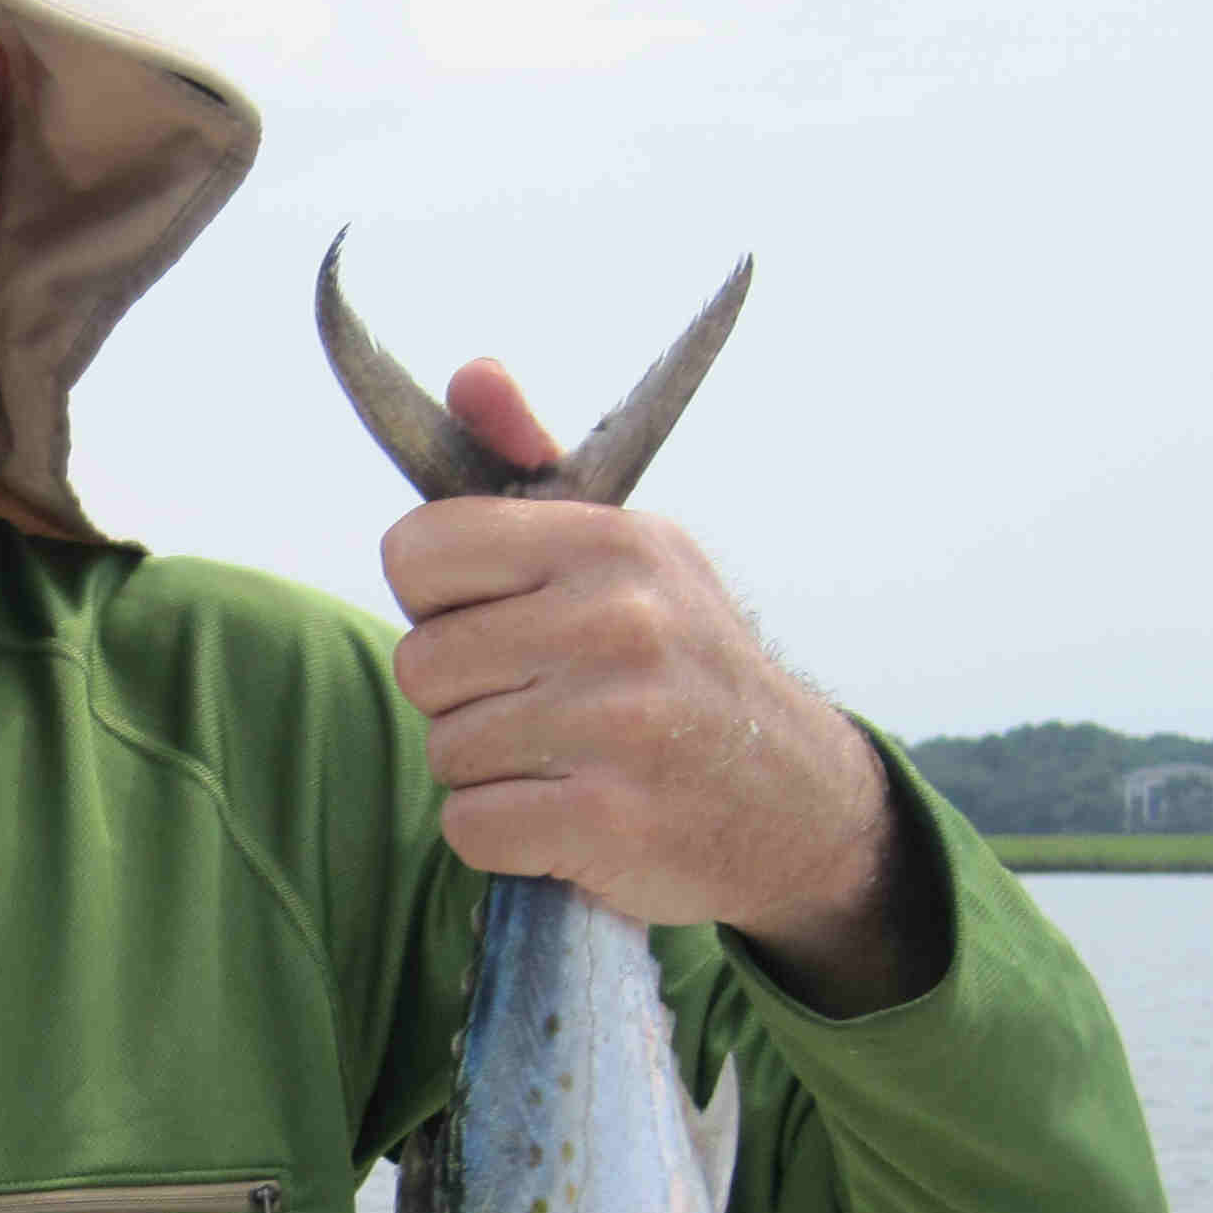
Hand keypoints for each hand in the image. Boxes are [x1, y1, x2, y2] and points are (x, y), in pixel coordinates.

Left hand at [382, 363, 939, 1014]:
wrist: (796, 800)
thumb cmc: (678, 666)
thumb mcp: (625, 552)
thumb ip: (528, 469)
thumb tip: (472, 373)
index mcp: (609, 541)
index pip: (416, 552)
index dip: (440, 602)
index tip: (501, 621)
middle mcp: (618, 619)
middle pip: (420, 665)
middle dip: (465, 699)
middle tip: (548, 704)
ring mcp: (618, 722)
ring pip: (445, 751)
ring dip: (491, 772)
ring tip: (570, 758)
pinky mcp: (610, 818)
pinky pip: (471, 826)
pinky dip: (507, 839)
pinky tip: (573, 815)